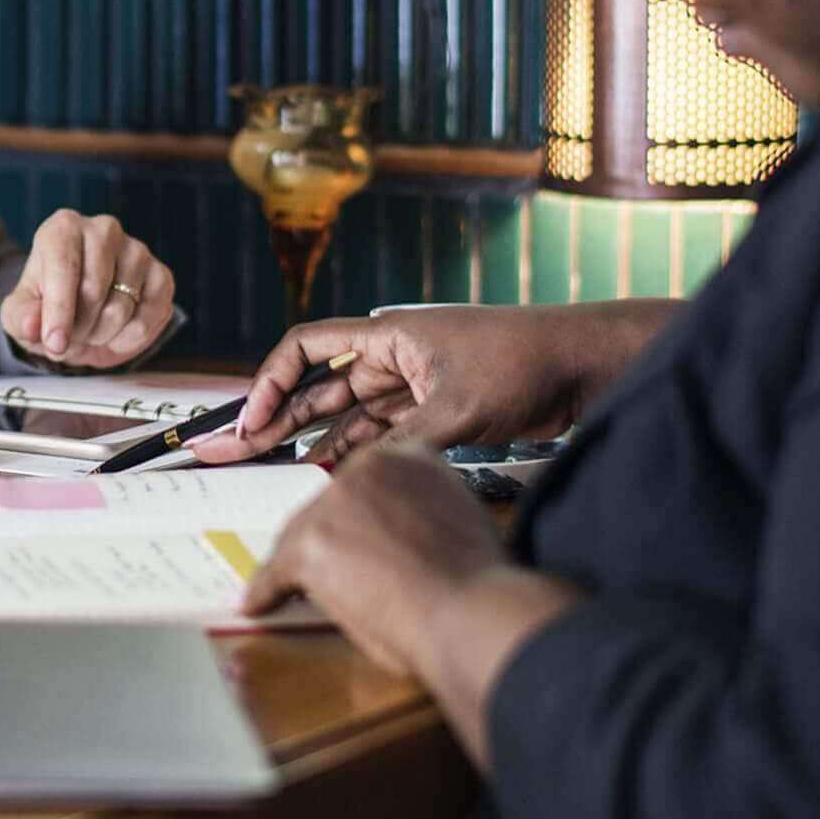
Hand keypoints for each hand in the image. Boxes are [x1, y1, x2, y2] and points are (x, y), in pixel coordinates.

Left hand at [0, 209, 175, 368]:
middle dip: (79, 327)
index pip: (64, 267)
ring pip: (122, 307)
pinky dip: (131, 337)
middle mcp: (103, 230)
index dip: (59, 311)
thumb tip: (33, 325)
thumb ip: (21, 317)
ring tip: (90, 330)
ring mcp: (137, 250)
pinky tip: (115, 334)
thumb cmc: (46, 306)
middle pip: (94, 290)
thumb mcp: (21, 314)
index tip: (54, 343)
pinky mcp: (161, 274)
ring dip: (102, 334)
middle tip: (70, 335)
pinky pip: (151, 315)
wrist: (78, 313)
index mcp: (63, 229)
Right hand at [193, 304, 596, 466]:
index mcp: (387, 336)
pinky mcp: (435, 410)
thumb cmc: (524, 363)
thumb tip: (359, 481)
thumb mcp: (459, 408)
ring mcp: (412, 385)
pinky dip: (353, 452)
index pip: (306, 347)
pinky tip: (328, 473)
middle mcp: (391, 358)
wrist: (585, 365)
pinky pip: (379, 432)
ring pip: (345, 414)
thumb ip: (405, 445)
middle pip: (316, 386)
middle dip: (274, 418)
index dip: (269, 382)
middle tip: (234, 450)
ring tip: (271, 467)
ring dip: (311, 439)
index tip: (252, 420)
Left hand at [239, 443, 506, 674]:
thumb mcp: (457, 519)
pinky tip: (257, 603)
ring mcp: (335, 503)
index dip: (355, 518)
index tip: (351, 537)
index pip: (362, 483)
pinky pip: (277, 571)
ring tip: (297, 592)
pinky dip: (267, 591)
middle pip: (325, 506)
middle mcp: (367, 467)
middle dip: (327, 542)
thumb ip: (421, 511)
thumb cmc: (477, 582)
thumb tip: (396, 535)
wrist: (474, 610)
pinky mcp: (312, 542)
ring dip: (299, 567)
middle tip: (334, 573)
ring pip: (299, 536)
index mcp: (408, 456)